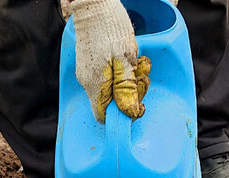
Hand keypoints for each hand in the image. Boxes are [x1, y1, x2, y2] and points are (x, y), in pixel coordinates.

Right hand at [64, 0, 151, 122]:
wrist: (94, 5)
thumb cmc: (111, 28)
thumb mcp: (126, 59)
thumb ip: (126, 87)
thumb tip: (129, 112)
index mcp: (95, 84)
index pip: (104, 116)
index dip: (123, 114)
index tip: (138, 102)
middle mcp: (87, 82)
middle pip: (111, 103)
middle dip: (131, 92)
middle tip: (142, 74)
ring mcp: (87, 73)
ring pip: (111, 89)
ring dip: (129, 79)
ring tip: (138, 62)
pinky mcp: (90, 65)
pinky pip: (108, 77)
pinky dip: (121, 71)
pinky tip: (129, 58)